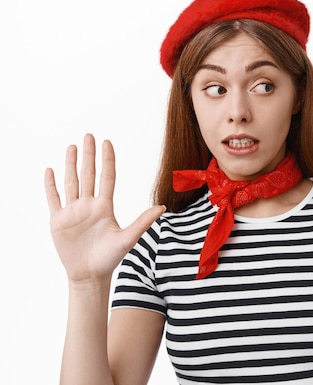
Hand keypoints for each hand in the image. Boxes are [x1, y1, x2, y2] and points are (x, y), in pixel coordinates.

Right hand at [44, 134, 164, 282]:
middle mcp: (89, 205)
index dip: (107, 160)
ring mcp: (73, 211)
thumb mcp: (128, 238)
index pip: (107, 177)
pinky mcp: (58, 220)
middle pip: (88, 174)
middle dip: (88, 155)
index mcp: (105, 207)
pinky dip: (51, 185)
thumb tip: (162, 207)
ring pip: (71, 182)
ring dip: (71, 164)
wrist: (89, 275)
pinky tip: (50, 170)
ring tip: (72, 146)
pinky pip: (53, 198)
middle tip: (89, 135)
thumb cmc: (109, 258)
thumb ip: (143, 221)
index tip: (107, 142)